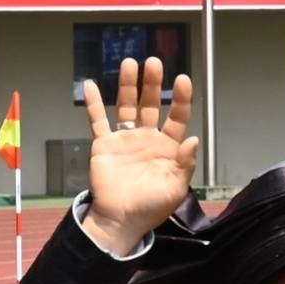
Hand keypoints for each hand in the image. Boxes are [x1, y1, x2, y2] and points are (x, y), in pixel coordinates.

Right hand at [78, 57, 200, 246]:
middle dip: (153, 84)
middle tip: (154, 62)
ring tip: (129, 63)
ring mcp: (125, 139)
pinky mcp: (105, 145)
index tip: (183, 80)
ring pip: (126, 106)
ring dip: (128, 85)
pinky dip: (93, 103)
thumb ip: (185, 163)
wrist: (120, 221)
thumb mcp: (175, 188)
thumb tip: (194, 138)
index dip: (181, 99)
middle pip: (152, 104)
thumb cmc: (151, 208)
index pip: (177, 118)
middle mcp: (147, 138)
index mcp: (167, 148)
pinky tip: (90, 85)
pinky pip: (98, 120)